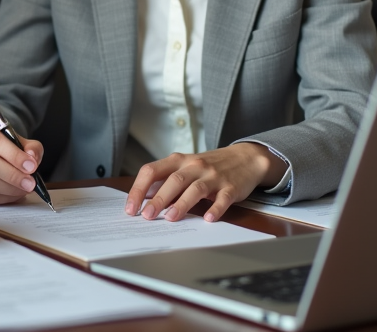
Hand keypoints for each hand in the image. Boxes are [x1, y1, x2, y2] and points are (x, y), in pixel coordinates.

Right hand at [0, 124, 44, 204]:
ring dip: (10, 188)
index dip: (14, 155)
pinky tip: (16, 194)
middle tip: (30, 183)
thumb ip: (32, 148)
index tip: (31, 166)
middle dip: (13, 175)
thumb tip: (32, 157)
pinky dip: (4, 198)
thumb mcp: (24, 143)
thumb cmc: (10, 150)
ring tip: (25, 189)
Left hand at [124, 143, 284, 222]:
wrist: (245, 158)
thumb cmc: (209, 166)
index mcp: (178, 160)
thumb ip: (166, 180)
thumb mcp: (185, 167)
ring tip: (170, 218)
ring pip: (195, 189)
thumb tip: (144, 197)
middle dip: (158, 199)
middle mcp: (194, 165)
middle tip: (146, 216)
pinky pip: (223, 198)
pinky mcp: (231, 187)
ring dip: (181, 204)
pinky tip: (208, 218)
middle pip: (173, 180)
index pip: (152, 171)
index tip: (131, 207)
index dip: (139, 189)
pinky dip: (215, 208)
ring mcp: (213, 176)